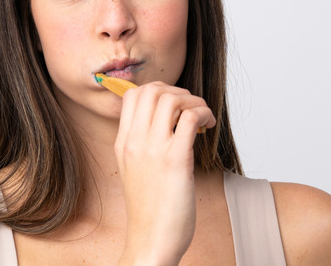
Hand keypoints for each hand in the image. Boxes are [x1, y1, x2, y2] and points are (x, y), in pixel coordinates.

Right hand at [114, 82, 215, 264]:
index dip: (157, 91)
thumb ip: (142, 144)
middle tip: (190, 109)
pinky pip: (191, 118)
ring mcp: (154, 150)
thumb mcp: (134, 169)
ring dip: (193, 101)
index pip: (132, 95)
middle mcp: (135, 142)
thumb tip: (164, 122)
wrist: (151, 241)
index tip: (174, 105)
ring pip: (172, 99)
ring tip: (202, 119)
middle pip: (152, 90)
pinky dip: (204, 114)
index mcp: (123, 143)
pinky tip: (208, 126)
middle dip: (177, 91)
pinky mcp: (176, 161)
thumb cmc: (150, 210)